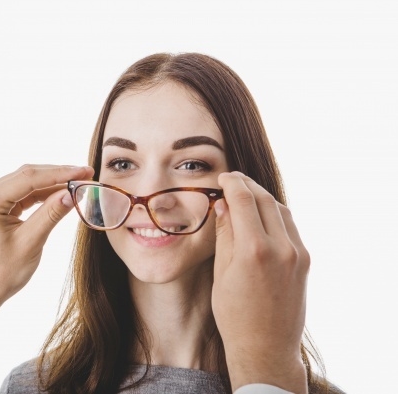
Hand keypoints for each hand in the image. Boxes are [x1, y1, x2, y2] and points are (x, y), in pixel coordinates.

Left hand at [0, 164, 93, 344]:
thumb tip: (73, 193)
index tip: (85, 171)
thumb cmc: (0, 274)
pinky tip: (60, 194)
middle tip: (86, 174)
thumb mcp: (31, 243)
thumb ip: (51, 214)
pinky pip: (20, 193)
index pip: (29, 178)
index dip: (60, 173)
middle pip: (26, 176)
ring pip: (25, 182)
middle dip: (58, 175)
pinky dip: (40, 194)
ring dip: (51, 183)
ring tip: (78, 184)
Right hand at [212, 172, 308, 393]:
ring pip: (281, 210)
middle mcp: (281, 248)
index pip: (244, 200)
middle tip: (232, 180)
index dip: (232, 184)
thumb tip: (223, 205)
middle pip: (265, 200)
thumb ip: (225, 235)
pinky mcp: (304, 261)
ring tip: (245, 195)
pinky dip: (275, 214)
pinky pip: (290, 227)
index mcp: (254, 250)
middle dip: (247, 186)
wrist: (265, 347)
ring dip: (263, 198)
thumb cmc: (234, 314)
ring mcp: (297, 254)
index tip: (223, 177)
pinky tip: (261, 216)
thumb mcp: (221, 273)